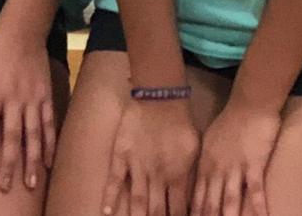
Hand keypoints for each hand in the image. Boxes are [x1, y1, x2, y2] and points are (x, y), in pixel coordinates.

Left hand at [0, 26, 57, 192]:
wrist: (22, 31)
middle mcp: (15, 100)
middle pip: (12, 136)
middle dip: (9, 163)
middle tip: (6, 186)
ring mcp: (32, 99)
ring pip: (34, 134)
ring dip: (32, 159)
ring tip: (31, 182)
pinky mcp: (45, 96)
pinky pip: (49, 123)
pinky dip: (50, 143)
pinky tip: (48, 161)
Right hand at [100, 96, 199, 215]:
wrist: (161, 97)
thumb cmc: (181, 122)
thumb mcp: (194, 150)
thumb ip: (189, 175)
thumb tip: (191, 196)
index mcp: (177, 176)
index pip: (178, 210)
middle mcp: (157, 177)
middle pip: (157, 211)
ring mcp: (138, 167)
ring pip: (137, 201)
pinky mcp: (122, 156)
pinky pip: (115, 180)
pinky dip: (110, 198)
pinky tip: (106, 212)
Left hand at [189, 100, 278, 215]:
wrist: (249, 104)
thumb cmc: (230, 121)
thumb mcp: (209, 142)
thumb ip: (205, 163)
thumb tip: (200, 181)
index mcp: (205, 165)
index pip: (196, 197)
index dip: (193, 213)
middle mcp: (217, 170)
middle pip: (211, 203)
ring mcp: (235, 168)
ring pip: (230, 200)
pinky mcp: (254, 164)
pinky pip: (255, 190)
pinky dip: (258, 207)